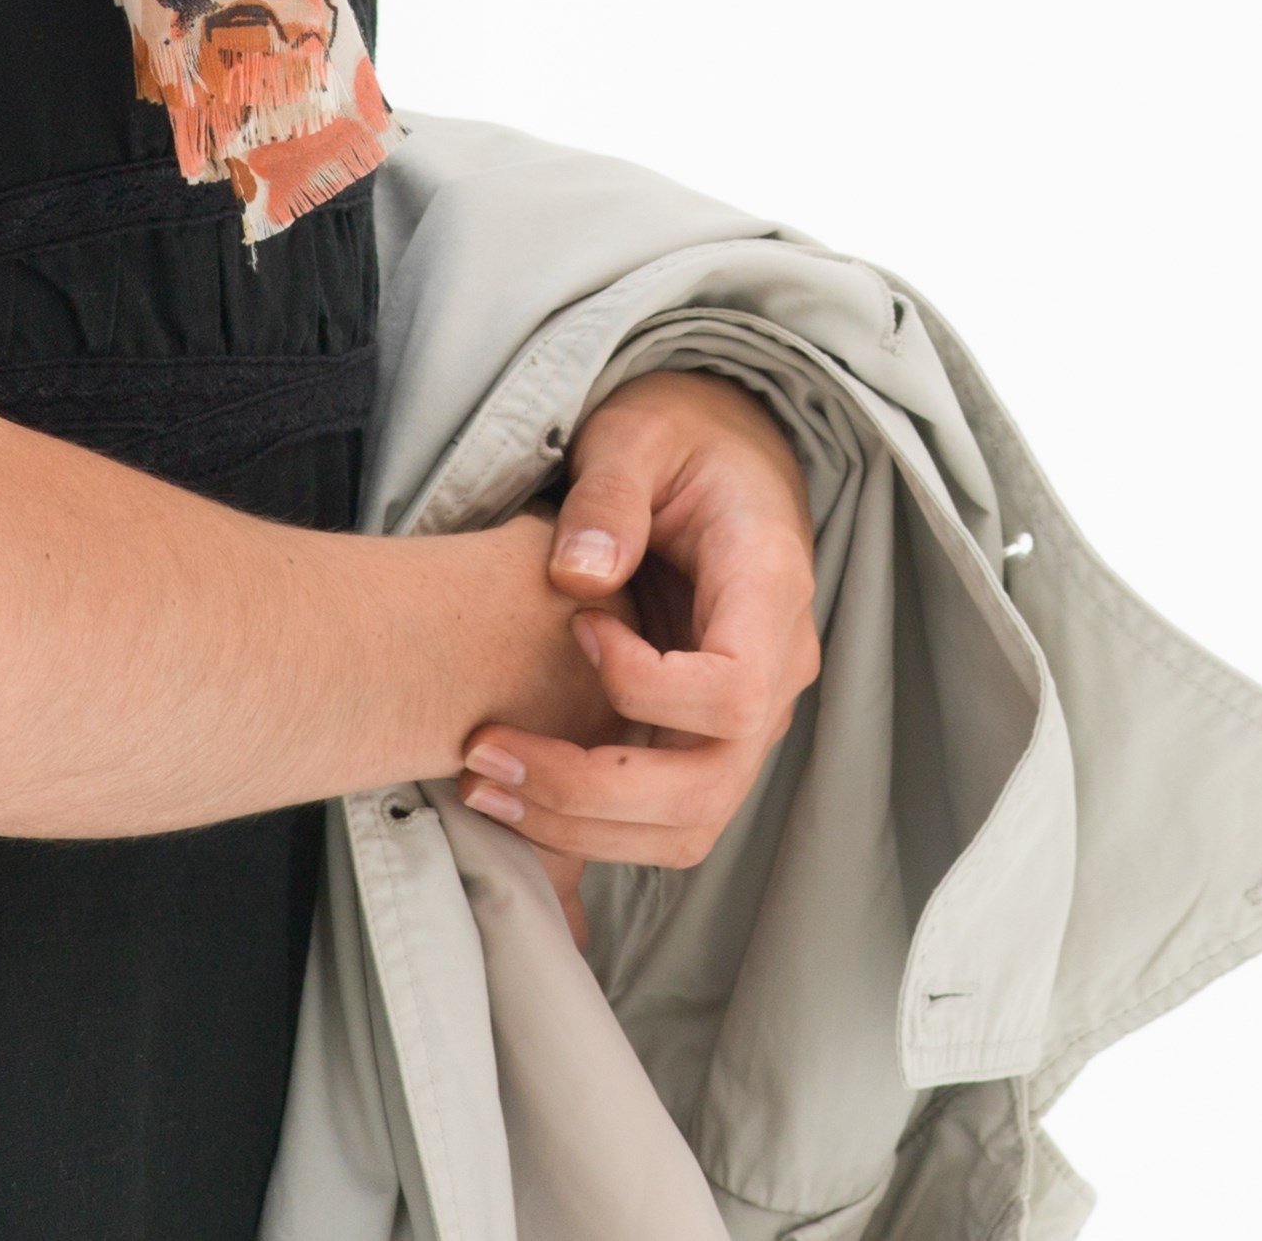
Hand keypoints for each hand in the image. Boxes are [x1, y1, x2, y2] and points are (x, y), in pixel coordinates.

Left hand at [459, 368, 822, 887]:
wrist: (721, 454)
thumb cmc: (680, 438)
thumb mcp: (637, 433)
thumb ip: (608, 495)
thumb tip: (579, 577)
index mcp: (772, 587)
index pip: (734, 691)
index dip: (643, 686)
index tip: (575, 627)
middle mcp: (778, 666)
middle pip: (708, 787)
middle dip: (588, 795)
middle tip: (485, 755)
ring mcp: (750, 715)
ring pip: (686, 826)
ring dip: (580, 827)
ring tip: (483, 783)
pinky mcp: (709, 739)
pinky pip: (663, 820)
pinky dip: (588, 827)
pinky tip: (515, 792)